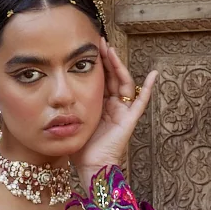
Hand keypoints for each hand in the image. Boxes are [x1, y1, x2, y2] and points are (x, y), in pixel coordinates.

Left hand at [76, 41, 156, 185]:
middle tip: (101, 42)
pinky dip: (148, 88)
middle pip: (113, 77)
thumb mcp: (73, 119)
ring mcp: (123, 112)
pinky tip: (154, 75)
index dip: (98, 64)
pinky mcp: (129, 119)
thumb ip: (71, 105)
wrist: (91, 167)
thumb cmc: (80, 147)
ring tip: (113, 51)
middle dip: (108, 60)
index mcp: (99, 105)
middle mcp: (113, 106)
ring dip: (119, 67)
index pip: (101, 79)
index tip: (91, 47)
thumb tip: (56, 90)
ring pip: (124, 84)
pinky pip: (141, 101)